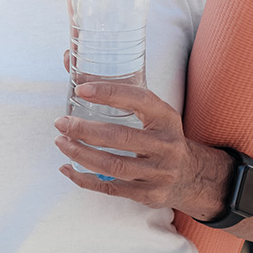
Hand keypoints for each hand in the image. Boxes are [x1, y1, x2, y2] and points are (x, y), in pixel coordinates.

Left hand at [54, 82, 229, 215]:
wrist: (191, 176)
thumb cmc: (159, 136)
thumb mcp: (151, 113)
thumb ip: (115, 91)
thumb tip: (68, 58)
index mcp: (167, 118)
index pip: (140, 99)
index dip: (109, 93)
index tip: (80, 89)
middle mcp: (166, 145)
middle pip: (120, 137)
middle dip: (84, 130)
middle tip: (60, 123)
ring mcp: (159, 173)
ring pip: (112, 166)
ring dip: (80, 154)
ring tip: (60, 142)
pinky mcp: (148, 194)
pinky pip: (109, 188)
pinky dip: (83, 179)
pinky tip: (66, 168)